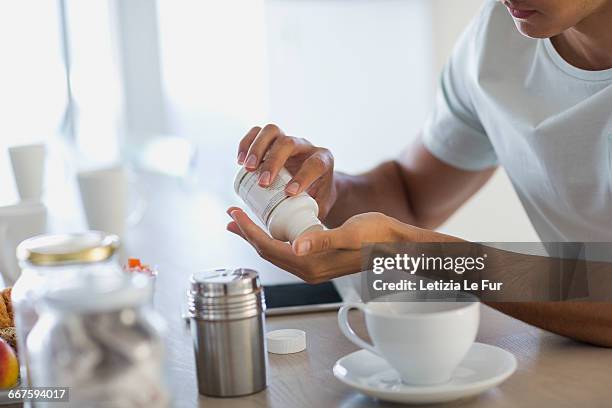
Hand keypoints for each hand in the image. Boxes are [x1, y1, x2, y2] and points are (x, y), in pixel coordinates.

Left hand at [226, 207, 433, 282]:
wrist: (396, 245)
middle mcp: (308, 270)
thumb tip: (297, 246)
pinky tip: (269, 227)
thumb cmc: (377, 237)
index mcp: (312, 264)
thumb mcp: (350, 233)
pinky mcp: (317, 260)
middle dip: (246, 232)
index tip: (233, 213)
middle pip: (267, 251)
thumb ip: (323, 240)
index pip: (269, 247)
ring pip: (275, 251)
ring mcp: (312, 267)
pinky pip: (286, 250)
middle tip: (230, 215)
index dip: (248, 230)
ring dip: (257, 235)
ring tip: (241, 221)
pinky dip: (272, 237)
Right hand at [237, 124, 335, 218]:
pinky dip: (246, 143)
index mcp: (323, 161)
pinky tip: (240, 160)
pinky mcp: (271, 140)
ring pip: (272, 131)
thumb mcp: (320, 208)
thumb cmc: (317, 199)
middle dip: (274, 162)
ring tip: (247, 168)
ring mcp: (287, 140)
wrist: (314, 184)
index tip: (289, 193)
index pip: (315, 164)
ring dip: (257, 148)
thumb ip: (311, 218)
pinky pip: (257, 132)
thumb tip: (298, 236)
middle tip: (262, 183)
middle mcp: (306, 146)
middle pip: (289, 143)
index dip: (303, 177)